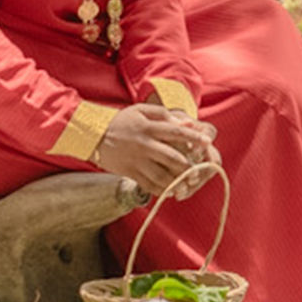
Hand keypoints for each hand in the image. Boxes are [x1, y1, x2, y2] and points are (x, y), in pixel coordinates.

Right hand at [95, 102, 215, 192]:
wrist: (93, 136)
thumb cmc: (121, 121)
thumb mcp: (141, 110)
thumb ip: (163, 114)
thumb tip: (186, 122)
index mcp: (148, 127)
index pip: (176, 132)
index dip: (193, 137)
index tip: (208, 142)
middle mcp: (144, 145)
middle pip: (171, 158)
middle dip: (188, 167)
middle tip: (200, 172)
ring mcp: (136, 160)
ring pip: (160, 175)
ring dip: (176, 182)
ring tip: (188, 186)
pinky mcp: (129, 172)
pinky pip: (148, 184)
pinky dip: (161, 190)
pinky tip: (170, 191)